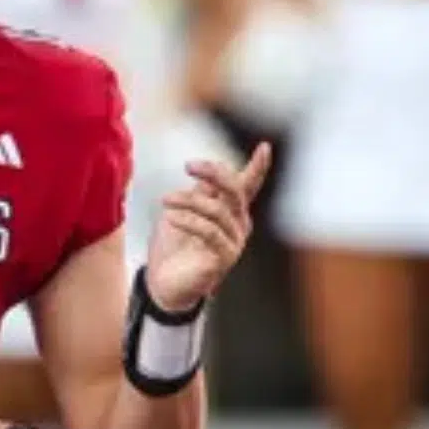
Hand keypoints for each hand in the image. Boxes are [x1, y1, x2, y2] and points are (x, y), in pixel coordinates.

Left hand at [144, 143, 271, 311]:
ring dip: (188, 201)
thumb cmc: (174, 246)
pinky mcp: (223, 259)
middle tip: (188, 165)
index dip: (257, 167)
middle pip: (236, 191)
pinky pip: (208, 232)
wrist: (163, 282)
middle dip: (214, 173)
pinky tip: (171, 217)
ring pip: (217, 210)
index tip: (265, 146)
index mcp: (230, 211)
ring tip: (165, 200)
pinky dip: (188, 220)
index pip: (248, 186)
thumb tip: (213, 168)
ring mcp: (233, 243)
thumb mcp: (185, 210)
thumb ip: (201, 191)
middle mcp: (238, 226)